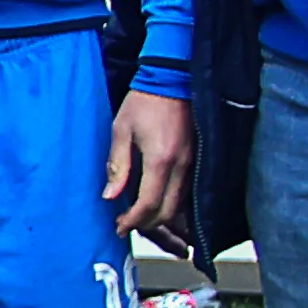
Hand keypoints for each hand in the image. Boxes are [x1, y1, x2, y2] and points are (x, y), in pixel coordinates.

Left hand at [104, 89, 192, 244]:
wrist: (174, 80)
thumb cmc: (144, 102)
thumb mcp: (121, 130)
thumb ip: (117, 165)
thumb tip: (110, 196)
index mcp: (160, 160)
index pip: (149, 203)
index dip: (133, 220)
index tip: (119, 226)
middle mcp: (182, 166)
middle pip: (168, 211)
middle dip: (147, 225)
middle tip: (127, 226)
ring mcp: (193, 164)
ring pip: (181, 205)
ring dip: (161, 218)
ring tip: (140, 220)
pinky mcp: (197, 160)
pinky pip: (187, 193)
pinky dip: (173, 205)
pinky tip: (159, 205)